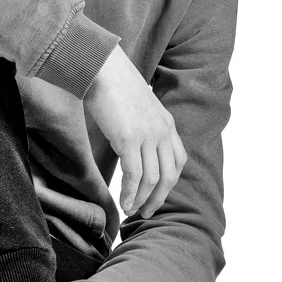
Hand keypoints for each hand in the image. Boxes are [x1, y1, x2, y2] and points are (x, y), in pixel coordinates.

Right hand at [85, 49, 186, 217]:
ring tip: (130, 211)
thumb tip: (136, 147)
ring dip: (142, 200)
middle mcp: (162, 130)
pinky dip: (130, 193)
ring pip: (152, 179)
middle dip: (159, 198)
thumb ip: (144, 126)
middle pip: (169, 175)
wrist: (103, 68)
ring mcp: (148, 135)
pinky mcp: (129, 139)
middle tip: (146, 213)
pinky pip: (134, 176)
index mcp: (167, 123)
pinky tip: (123, 202)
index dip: (169, 183)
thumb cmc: (115, 86)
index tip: (156, 196)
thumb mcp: (139, 108)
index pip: (178, 161)